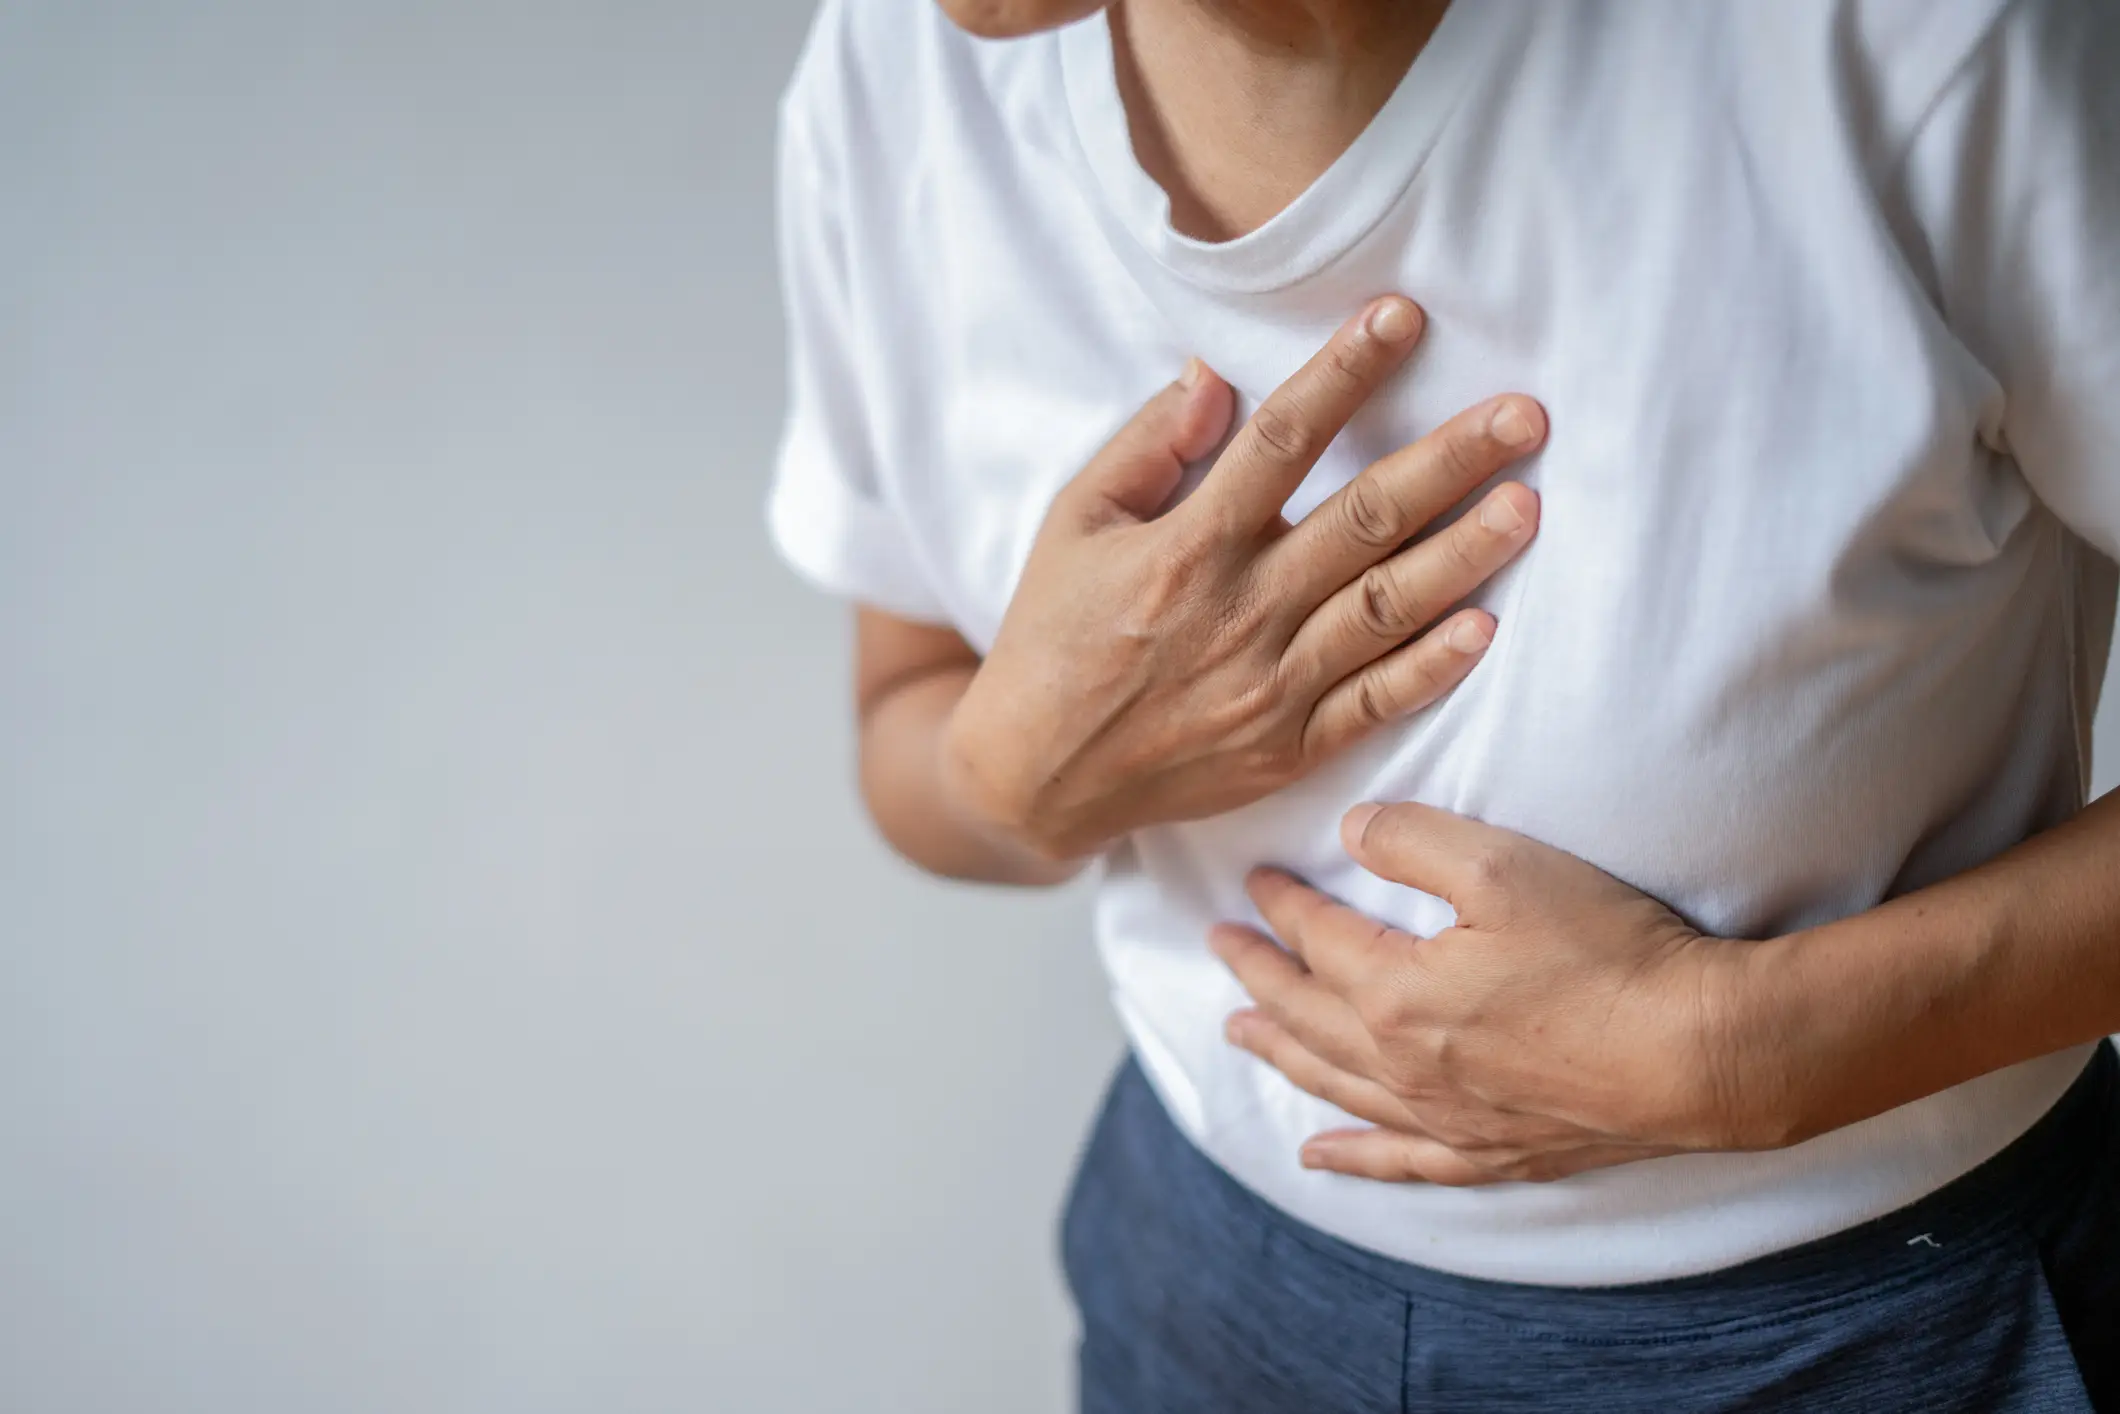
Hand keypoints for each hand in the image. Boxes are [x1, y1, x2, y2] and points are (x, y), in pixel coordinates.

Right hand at [942, 297, 1546, 860]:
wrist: (1036, 775)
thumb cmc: (1052, 636)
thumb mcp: (1074, 523)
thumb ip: (1148, 447)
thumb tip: (1216, 375)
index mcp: (1188, 546)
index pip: (1281, 440)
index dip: (1345, 374)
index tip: (1402, 319)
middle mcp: (1239, 610)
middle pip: (1363, 520)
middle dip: (1449, 461)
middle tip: (1525, 414)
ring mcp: (1271, 684)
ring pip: (1386, 608)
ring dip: (1464, 555)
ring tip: (1529, 504)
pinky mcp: (1288, 746)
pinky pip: (1374, 704)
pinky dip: (1430, 669)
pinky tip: (1486, 627)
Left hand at [1211, 802, 1756, 1184]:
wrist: (1700, 1054)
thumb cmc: (1607, 953)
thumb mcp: (1502, 864)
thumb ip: (1410, 839)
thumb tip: (1347, 832)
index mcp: (1395, 993)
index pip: (1318, 939)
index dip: (1281, 905)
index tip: (1255, 881)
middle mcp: (1403, 1066)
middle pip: (1308, 1015)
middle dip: (1259, 976)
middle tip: (1218, 948)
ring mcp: (1445, 1118)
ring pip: (1335, 1085)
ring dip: (1282, 1054)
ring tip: (1239, 1033)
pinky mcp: (1492, 1153)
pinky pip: (1398, 1160)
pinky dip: (1351, 1157)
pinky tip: (1317, 1158)